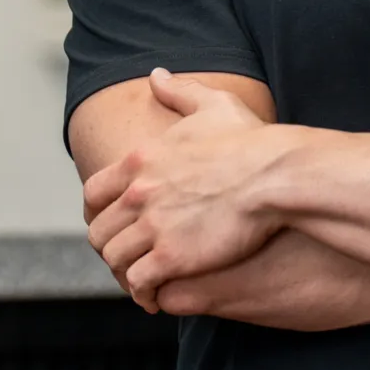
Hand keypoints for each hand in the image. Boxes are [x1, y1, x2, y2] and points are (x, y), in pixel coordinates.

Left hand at [85, 68, 296, 311]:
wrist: (276, 175)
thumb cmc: (250, 141)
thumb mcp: (213, 104)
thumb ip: (180, 91)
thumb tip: (157, 74)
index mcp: (141, 159)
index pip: (93, 194)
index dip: (99, 212)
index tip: (114, 222)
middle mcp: (139, 193)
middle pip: (99, 232)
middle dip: (112, 245)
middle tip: (130, 255)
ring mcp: (154, 226)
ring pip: (115, 260)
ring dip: (126, 271)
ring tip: (143, 280)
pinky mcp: (172, 256)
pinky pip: (140, 283)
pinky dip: (144, 293)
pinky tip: (157, 295)